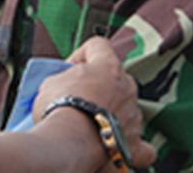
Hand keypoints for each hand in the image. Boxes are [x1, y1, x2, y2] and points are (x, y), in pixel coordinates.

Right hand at [34, 37, 155, 169]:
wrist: (69, 143)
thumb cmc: (58, 108)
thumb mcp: (50, 82)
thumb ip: (65, 78)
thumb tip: (67, 85)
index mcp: (108, 67)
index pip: (99, 46)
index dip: (81, 54)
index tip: (68, 68)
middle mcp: (127, 88)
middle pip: (116, 78)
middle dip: (100, 85)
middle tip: (79, 97)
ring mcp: (134, 116)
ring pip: (127, 109)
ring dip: (112, 113)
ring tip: (89, 125)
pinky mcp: (135, 143)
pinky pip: (141, 144)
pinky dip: (130, 145)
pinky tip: (119, 146)